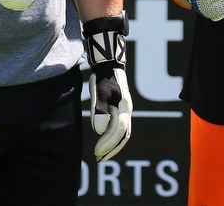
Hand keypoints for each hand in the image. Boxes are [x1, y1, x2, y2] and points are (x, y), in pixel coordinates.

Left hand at [83, 13, 132, 161]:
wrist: (109, 65)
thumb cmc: (104, 77)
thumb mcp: (100, 91)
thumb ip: (100, 109)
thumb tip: (98, 129)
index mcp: (124, 108)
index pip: (118, 131)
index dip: (108, 143)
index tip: (96, 152)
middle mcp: (127, 111)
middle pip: (123, 136)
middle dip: (111, 149)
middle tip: (98, 159)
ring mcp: (125, 111)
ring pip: (123, 133)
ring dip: (113, 146)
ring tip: (101, 155)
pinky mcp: (120, 110)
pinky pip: (120, 128)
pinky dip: (113, 138)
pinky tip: (104, 141)